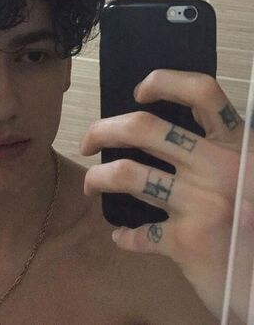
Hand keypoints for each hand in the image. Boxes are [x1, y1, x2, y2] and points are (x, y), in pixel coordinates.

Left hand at [80, 69, 253, 320]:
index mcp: (238, 144)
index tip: (138, 92)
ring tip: (91, 185)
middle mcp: (221, 167)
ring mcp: (204, 204)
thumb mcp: (247, 171)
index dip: (164, 82)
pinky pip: (139, 234)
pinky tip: (124, 237)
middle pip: (144, 128)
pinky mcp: (189, 242)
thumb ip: (215, 150)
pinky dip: (126, 236)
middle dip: (102, 130)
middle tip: (87, 142)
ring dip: (97, 178)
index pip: (203, 92)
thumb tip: (156, 131)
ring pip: (128, 174)